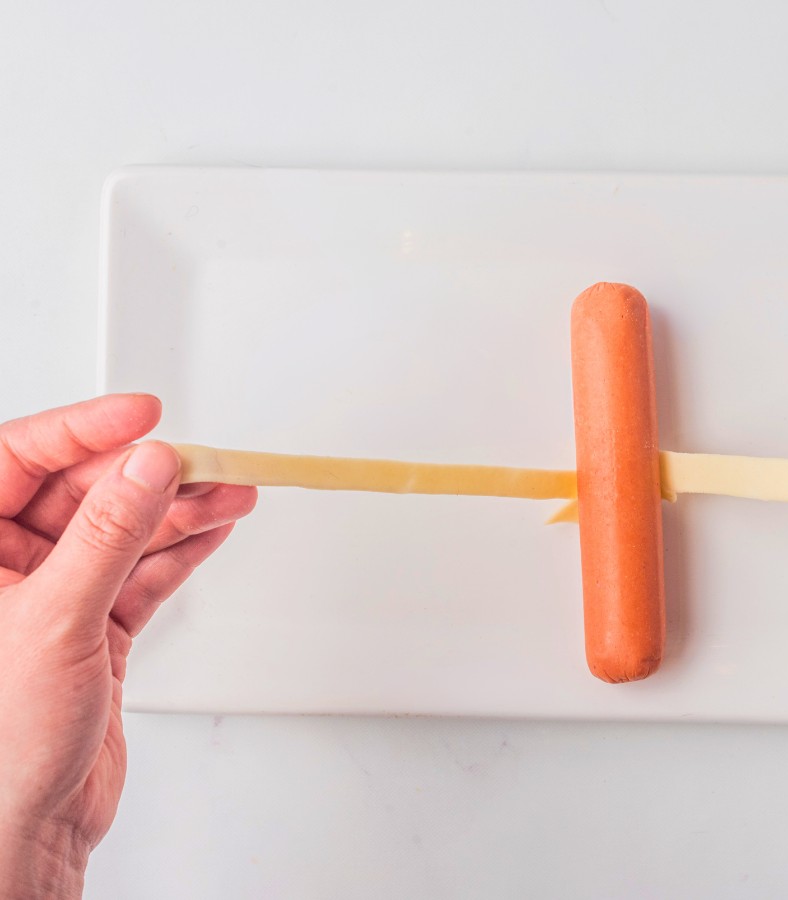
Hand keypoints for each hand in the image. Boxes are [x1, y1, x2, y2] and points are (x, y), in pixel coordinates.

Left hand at [0, 395, 255, 897]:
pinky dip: (181, 552)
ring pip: (122, 533)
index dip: (84, 428)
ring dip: (179, 513)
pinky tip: (214, 530)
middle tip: (205, 462)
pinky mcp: (92, 630)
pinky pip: (141, 573)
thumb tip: (145, 467)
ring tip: (230, 494)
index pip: (21, 459)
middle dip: (150, 477)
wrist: (25, 832)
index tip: (143, 413)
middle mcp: (3, 569)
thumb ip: (108, 534)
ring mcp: (50, 599)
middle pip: (84, 494)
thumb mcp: (55, 619)